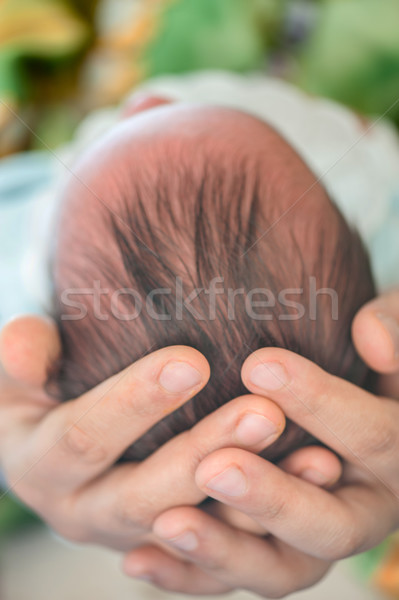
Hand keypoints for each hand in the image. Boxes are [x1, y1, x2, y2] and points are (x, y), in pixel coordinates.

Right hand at [1, 315, 307, 551]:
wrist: (53, 451)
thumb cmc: (39, 396)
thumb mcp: (16, 376)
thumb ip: (21, 357)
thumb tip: (23, 340)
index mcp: (42, 468)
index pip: (85, 438)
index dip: (134, 402)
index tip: (193, 359)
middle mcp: (84, 514)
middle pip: (146, 493)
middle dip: (205, 452)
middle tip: (264, 411)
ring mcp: (132, 537)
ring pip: (194, 530)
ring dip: (252, 499)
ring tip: (311, 457)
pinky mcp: (172, 547)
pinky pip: (222, 548)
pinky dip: (266, 524)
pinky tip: (313, 478)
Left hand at [124, 290, 398, 597]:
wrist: (346, 411)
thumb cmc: (371, 366)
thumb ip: (395, 328)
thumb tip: (370, 336)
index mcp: (398, 456)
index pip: (373, 437)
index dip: (319, 403)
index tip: (259, 365)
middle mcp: (364, 511)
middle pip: (331, 526)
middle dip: (273, 499)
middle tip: (215, 467)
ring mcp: (315, 542)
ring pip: (279, 568)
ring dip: (223, 549)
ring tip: (169, 523)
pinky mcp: (272, 553)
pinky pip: (234, 578)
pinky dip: (188, 574)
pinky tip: (139, 560)